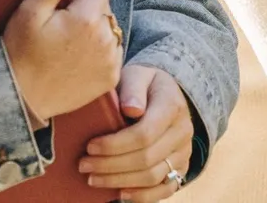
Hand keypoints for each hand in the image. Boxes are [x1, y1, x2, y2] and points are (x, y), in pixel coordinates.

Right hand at [2, 0, 122, 123]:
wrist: (20, 97)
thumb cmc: (20, 51)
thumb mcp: (31, 10)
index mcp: (87, 18)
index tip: (61, 3)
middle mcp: (105, 39)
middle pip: (105, 6)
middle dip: (86, 9)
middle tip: (59, 26)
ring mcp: (111, 61)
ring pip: (109, 29)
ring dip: (93, 30)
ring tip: (66, 45)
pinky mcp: (111, 78)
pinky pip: (112, 52)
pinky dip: (97, 51)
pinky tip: (74, 60)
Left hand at [81, 65, 195, 200]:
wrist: (167, 95)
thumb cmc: (144, 85)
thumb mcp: (138, 75)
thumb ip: (133, 88)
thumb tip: (131, 110)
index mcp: (172, 106)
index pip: (144, 134)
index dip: (114, 145)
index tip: (89, 146)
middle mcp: (182, 132)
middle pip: (146, 159)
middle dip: (110, 165)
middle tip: (83, 165)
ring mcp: (183, 153)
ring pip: (152, 177)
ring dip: (119, 181)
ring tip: (93, 179)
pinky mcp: (181, 168)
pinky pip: (165, 189)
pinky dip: (142, 196)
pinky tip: (119, 193)